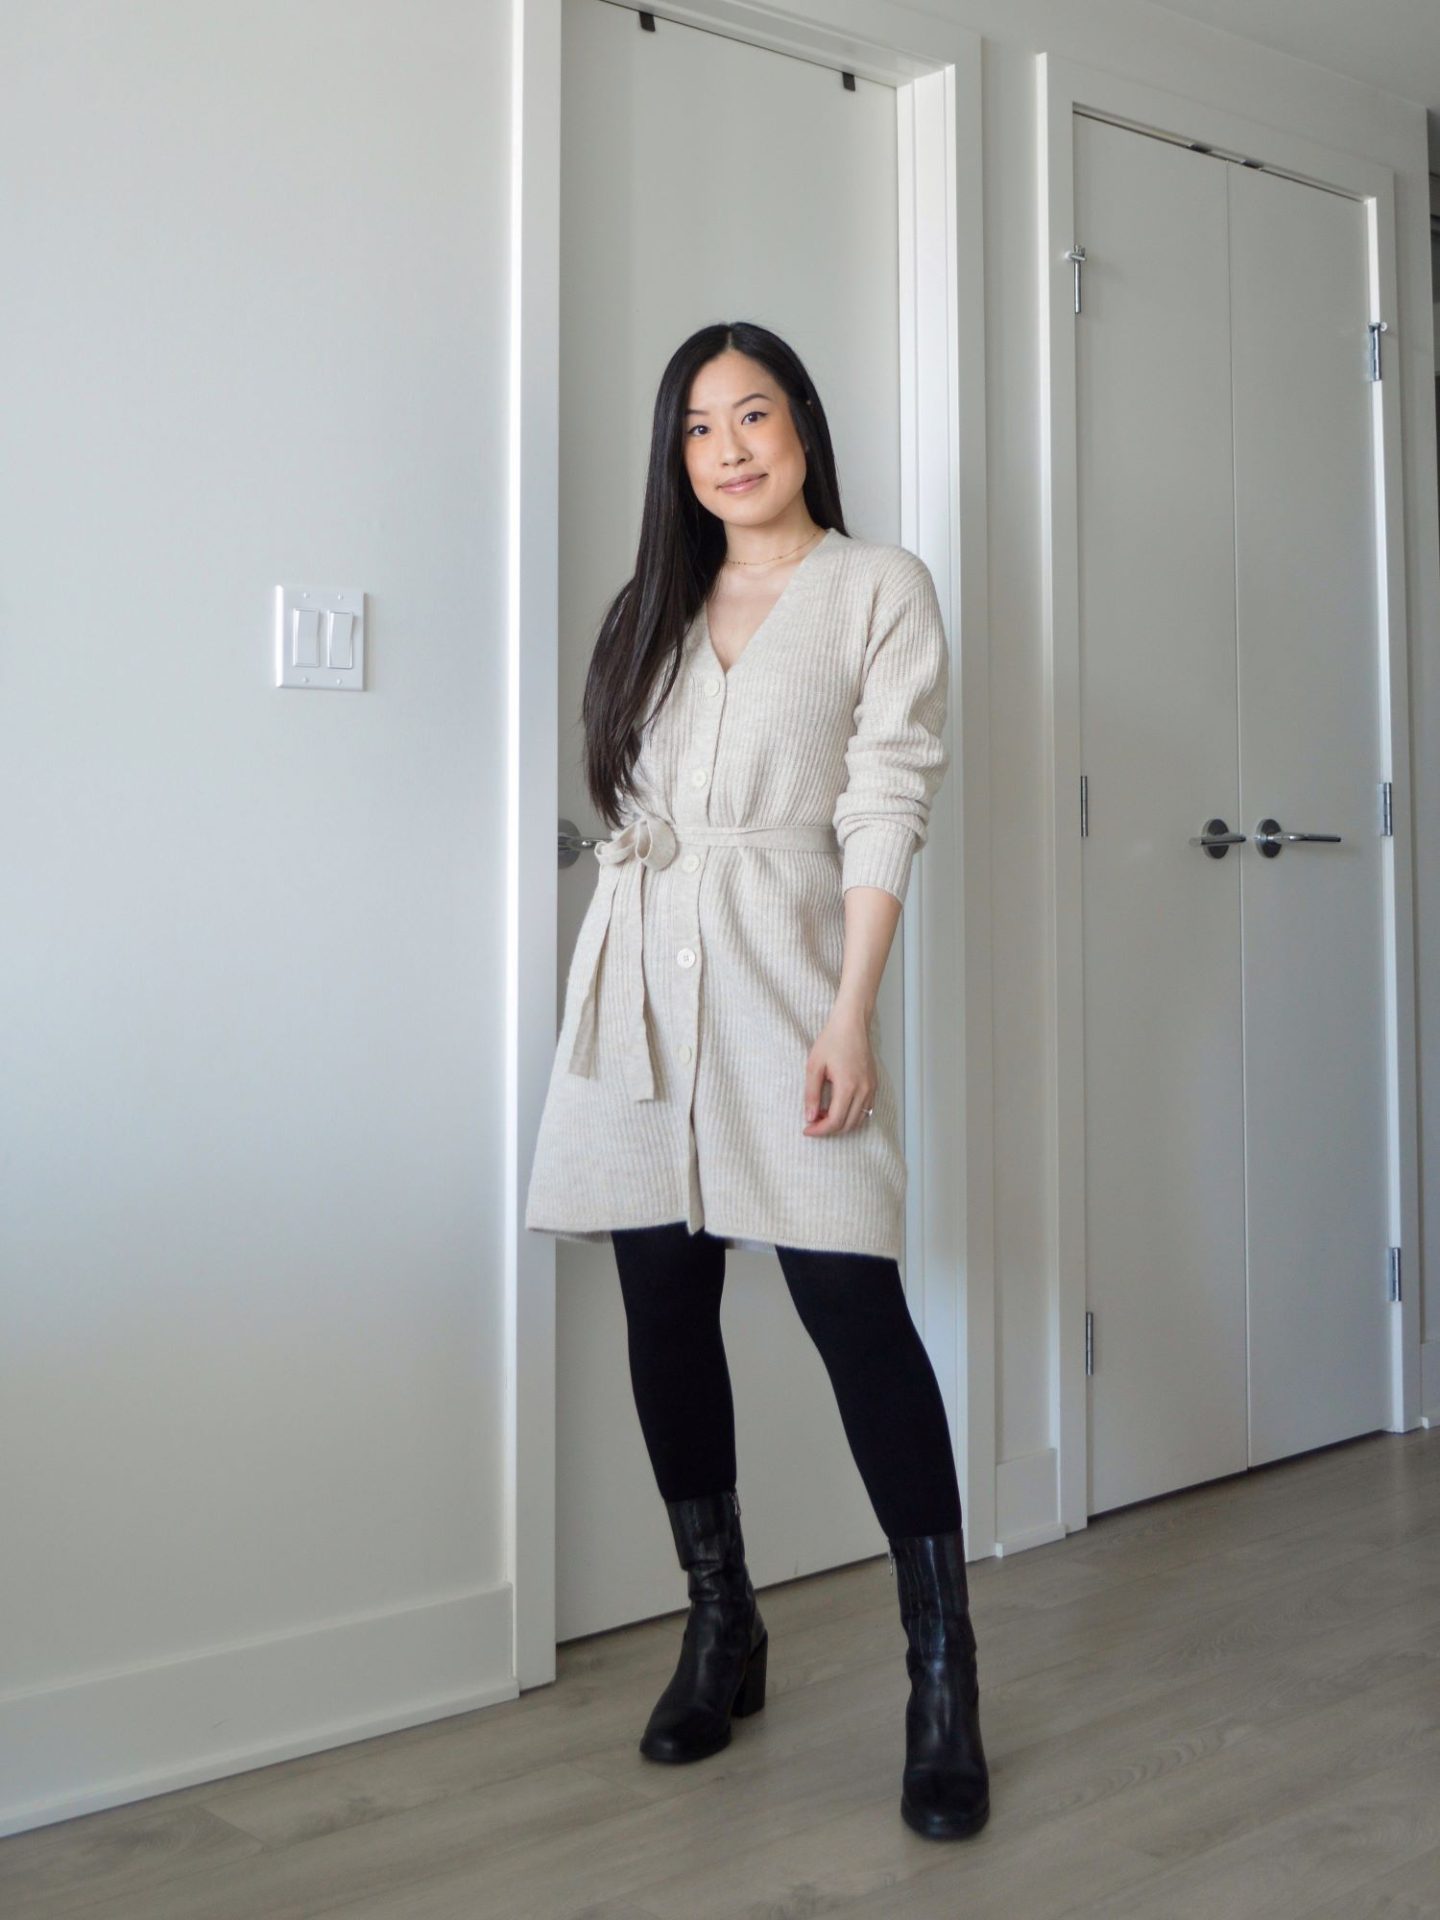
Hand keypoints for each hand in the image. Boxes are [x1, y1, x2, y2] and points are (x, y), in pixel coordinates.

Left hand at [803, 1004, 876, 1135]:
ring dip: (841, 1123)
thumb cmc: (832, 1040)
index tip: (807, 1129)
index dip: (819, 1130)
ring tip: (823, 1114)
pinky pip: (866, 1109)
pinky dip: (852, 1115)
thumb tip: (810, 1117)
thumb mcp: (814, 1066)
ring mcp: (871, 1088)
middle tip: (813, 1122)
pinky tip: (837, 1107)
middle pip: (847, 1125)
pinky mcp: (874, 1084)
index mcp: (847, 1086)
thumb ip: (811, 1094)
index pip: (834, 1121)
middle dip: (828, 1129)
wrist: (852, 1024)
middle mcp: (863, 1090)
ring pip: (858, 1120)